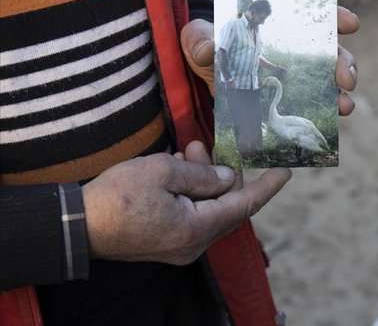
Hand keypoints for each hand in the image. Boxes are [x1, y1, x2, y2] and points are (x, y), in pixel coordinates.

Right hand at [83, 141, 291, 264]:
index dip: (266, 186)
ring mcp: (180, 247)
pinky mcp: (167, 244)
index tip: (285, 171)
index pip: (244, 205)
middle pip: (226, 206)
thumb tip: (226, 177)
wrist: (76, 226)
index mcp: (197, 228)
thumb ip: (201, 174)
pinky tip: (177, 170)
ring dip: (203, 180)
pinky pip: (192, 216)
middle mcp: (194, 244)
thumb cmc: (117, 196)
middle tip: (202, 147)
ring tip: (186, 151)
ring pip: (208, 209)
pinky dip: (191, 193)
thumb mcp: (163, 171)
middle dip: (221, 174)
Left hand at [180, 7, 360, 115]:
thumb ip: (199, 40)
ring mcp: (292, 75)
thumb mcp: (197, 39)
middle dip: (344, 63)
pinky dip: (325, 110)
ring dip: (340, 93)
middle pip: (329, 51)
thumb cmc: (203, 47)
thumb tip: (207, 50)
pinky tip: (334, 118)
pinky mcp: (286, 98)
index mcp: (276, 27)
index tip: (350, 24)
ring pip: (327, 80)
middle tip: (347, 80)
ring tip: (345, 106)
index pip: (311, 19)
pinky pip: (312, 103)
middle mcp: (292, 49)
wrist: (200, 74)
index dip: (334, 18)